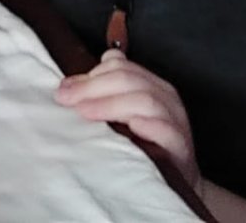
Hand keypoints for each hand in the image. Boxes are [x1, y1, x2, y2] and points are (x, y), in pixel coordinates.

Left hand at [57, 52, 198, 190]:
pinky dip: (147, 126)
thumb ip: (102, 94)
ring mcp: (176, 120)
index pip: (120, 66)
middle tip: (67, 100)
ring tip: (86, 112)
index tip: (65, 88)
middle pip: (128, 80)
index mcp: (152, 84)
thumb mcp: (124, 113)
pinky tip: (130, 127)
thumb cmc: (147, 143)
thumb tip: (69, 84)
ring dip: (111, 104)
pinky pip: (166, 131)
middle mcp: (166, 97)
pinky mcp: (180, 146)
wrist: (178, 178)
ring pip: (145, 100)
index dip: (90, 74)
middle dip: (92, 88)